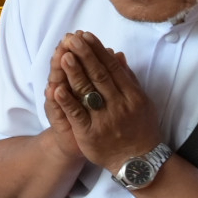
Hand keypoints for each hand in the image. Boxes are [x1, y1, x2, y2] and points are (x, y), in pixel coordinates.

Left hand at [47, 32, 160, 171]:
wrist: (139, 162)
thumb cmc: (141, 129)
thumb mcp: (142, 102)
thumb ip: (128, 79)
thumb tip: (117, 54)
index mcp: (132, 95)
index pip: (112, 68)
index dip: (98, 51)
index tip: (86, 36)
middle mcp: (119, 105)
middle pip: (99, 76)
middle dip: (85, 55)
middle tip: (72, 38)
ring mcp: (105, 119)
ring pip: (88, 92)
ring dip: (75, 72)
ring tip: (63, 55)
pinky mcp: (90, 134)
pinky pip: (77, 115)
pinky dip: (67, 101)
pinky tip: (56, 88)